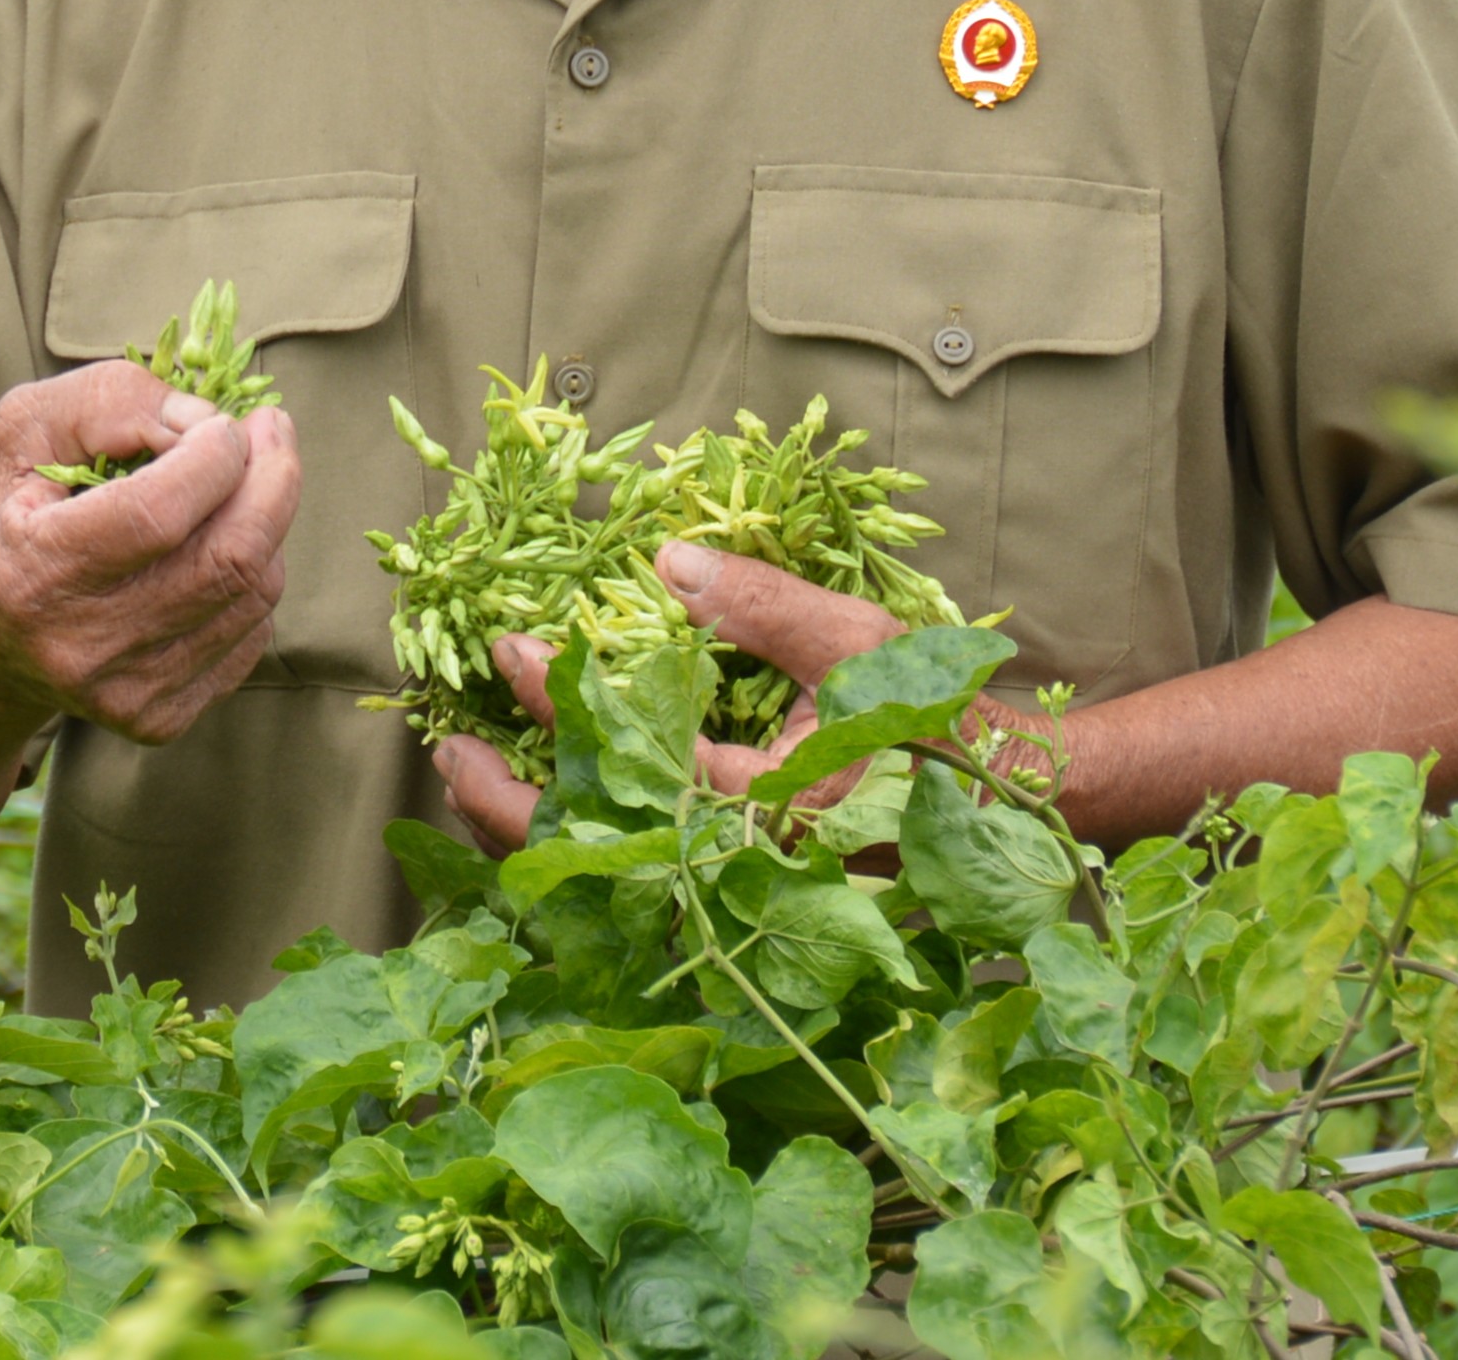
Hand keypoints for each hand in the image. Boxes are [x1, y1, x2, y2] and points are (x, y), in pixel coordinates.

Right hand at [0, 360, 301, 748]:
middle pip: (230, 559)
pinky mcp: (160, 717)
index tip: (219, 419)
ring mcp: (127, 693)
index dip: (212, 453)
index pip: (159, 513)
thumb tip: (202, 419)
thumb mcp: (19, 432)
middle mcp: (84, 647)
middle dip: (273, 477)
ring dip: (263, 521)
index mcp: (35, 573)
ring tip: (228, 488)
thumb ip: (108, 402)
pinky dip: (251, 574)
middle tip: (271, 428)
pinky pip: (251, 632)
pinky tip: (206, 551)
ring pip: (254, 591)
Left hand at [431, 542, 1050, 855]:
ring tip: (474, 782)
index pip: (627, 758)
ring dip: (529, 837)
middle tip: (446, 749)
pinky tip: (548, 812)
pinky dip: (578, 855)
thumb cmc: (940, 726)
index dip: (557, 700)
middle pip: (587, 856)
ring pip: (599, 887)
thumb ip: (761, 606)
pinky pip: (631, 890)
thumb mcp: (858, 648)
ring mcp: (731, 894)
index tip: (510, 646)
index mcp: (760, 812)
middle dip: (504, 804)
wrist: (1011, 812)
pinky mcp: (736, 897)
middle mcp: (734, 870)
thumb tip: (668, 560)